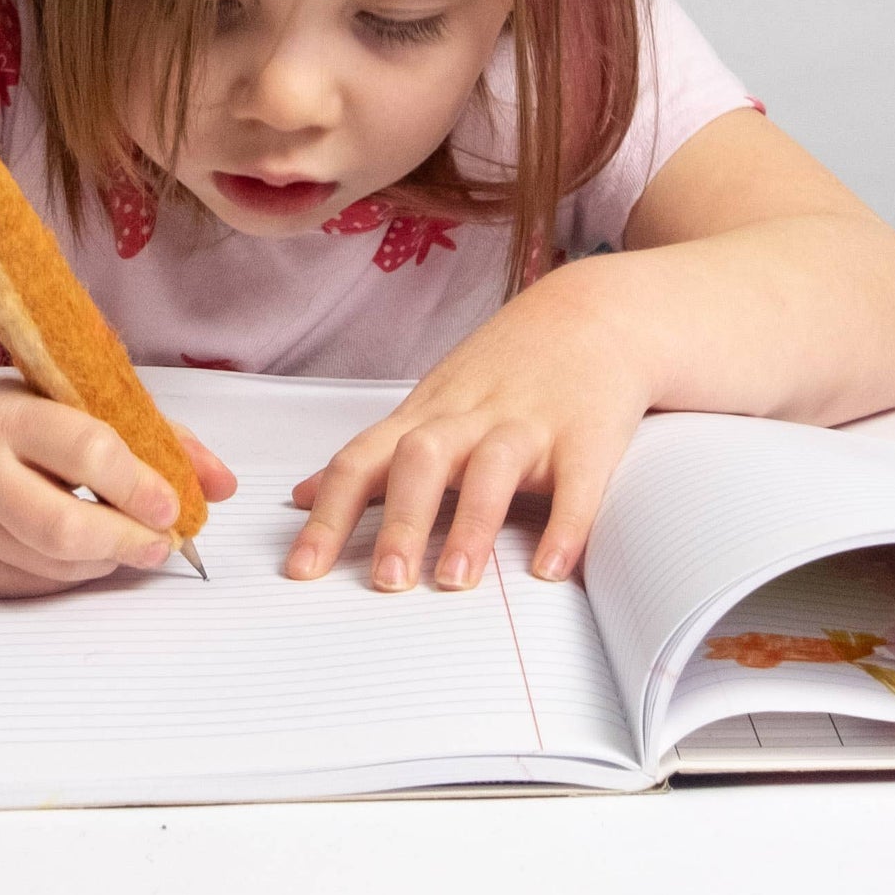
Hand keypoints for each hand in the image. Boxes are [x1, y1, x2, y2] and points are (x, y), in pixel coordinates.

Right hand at [0, 375, 237, 596]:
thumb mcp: (73, 399)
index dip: (139, 485)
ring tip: (134, 544)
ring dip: (109, 561)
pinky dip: (75, 574)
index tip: (172, 504)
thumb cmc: (11, 417)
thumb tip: (224, 485)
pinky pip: (34, 586)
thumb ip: (155, 434)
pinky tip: (89, 553)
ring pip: (55, 565)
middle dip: (129, 541)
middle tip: (165, 543)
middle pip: (65, 527)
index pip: (87, 451)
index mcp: (6, 417)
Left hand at [283, 264, 650, 591]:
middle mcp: (471, 416)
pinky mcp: (587, 434)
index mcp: (427, 415)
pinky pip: (576, 483)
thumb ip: (373, 454)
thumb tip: (301, 498)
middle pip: (423, 459)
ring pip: (492, 467)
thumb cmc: (506, 367)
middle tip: (387, 583)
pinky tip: (552, 568)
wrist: (594, 311)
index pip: (363, 460)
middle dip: (402, 520)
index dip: (329, 514)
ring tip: (456, 580)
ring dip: (471, 522)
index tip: (300, 571)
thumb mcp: (430, 401)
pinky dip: (566, 525)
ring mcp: (530, 423)